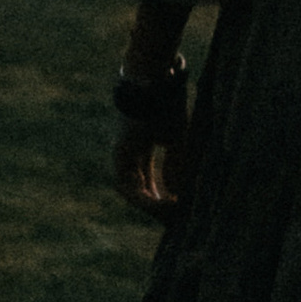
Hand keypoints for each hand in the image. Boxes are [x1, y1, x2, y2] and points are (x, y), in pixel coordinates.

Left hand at [110, 67, 188, 220]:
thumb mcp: (176, 139)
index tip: (179, 208)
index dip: (163, 196)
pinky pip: (131, 187)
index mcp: (141, 147)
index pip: (149, 180)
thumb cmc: (166, 103)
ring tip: (173, 217)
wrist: (154, 81)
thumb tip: (176, 193)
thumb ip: (175, 165)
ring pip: (133, 193)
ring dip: (153, 207)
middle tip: (175, 221)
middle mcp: (128, 154)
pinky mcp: (121, 156)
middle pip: (140, 189)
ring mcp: (122, 155)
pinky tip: (166, 205)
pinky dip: (148, 199)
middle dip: (158, 206)